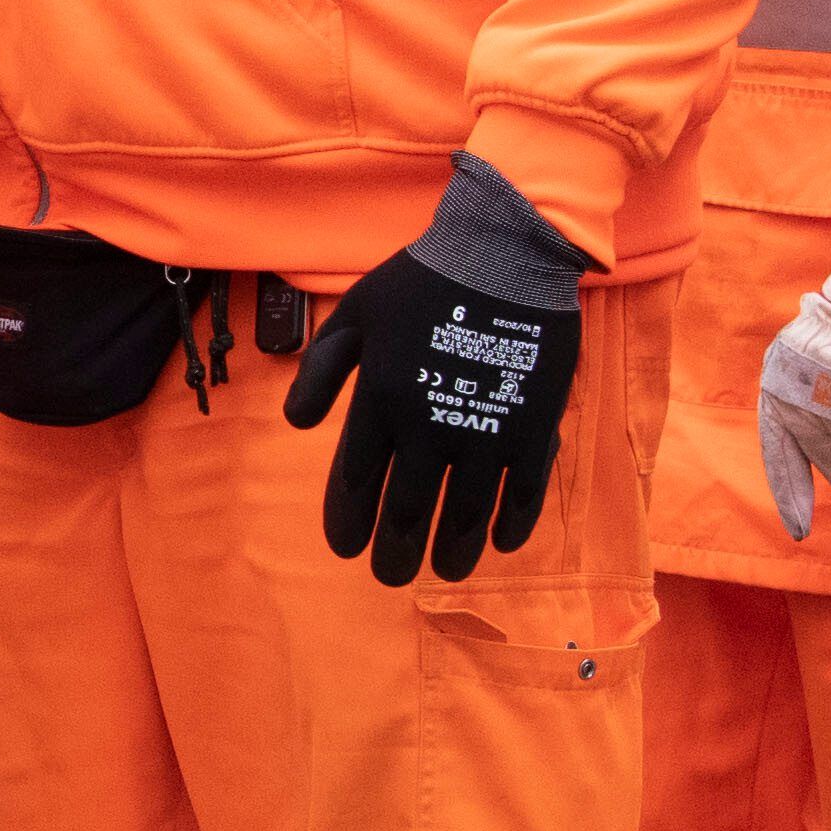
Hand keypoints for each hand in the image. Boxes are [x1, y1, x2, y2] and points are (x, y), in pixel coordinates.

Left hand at [283, 197, 583, 586]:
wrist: (502, 253)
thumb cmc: (421, 282)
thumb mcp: (355, 315)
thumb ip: (321, 370)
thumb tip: (298, 425)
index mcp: (379, 400)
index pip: (356, 481)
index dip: (349, 521)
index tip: (346, 548)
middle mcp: (427, 425)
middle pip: (407, 509)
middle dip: (394, 551)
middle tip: (389, 576)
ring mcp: (483, 430)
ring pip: (464, 513)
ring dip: (452, 551)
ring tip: (444, 572)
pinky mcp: (532, 427)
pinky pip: (522, 492)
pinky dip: (510, 524)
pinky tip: (499, 543)